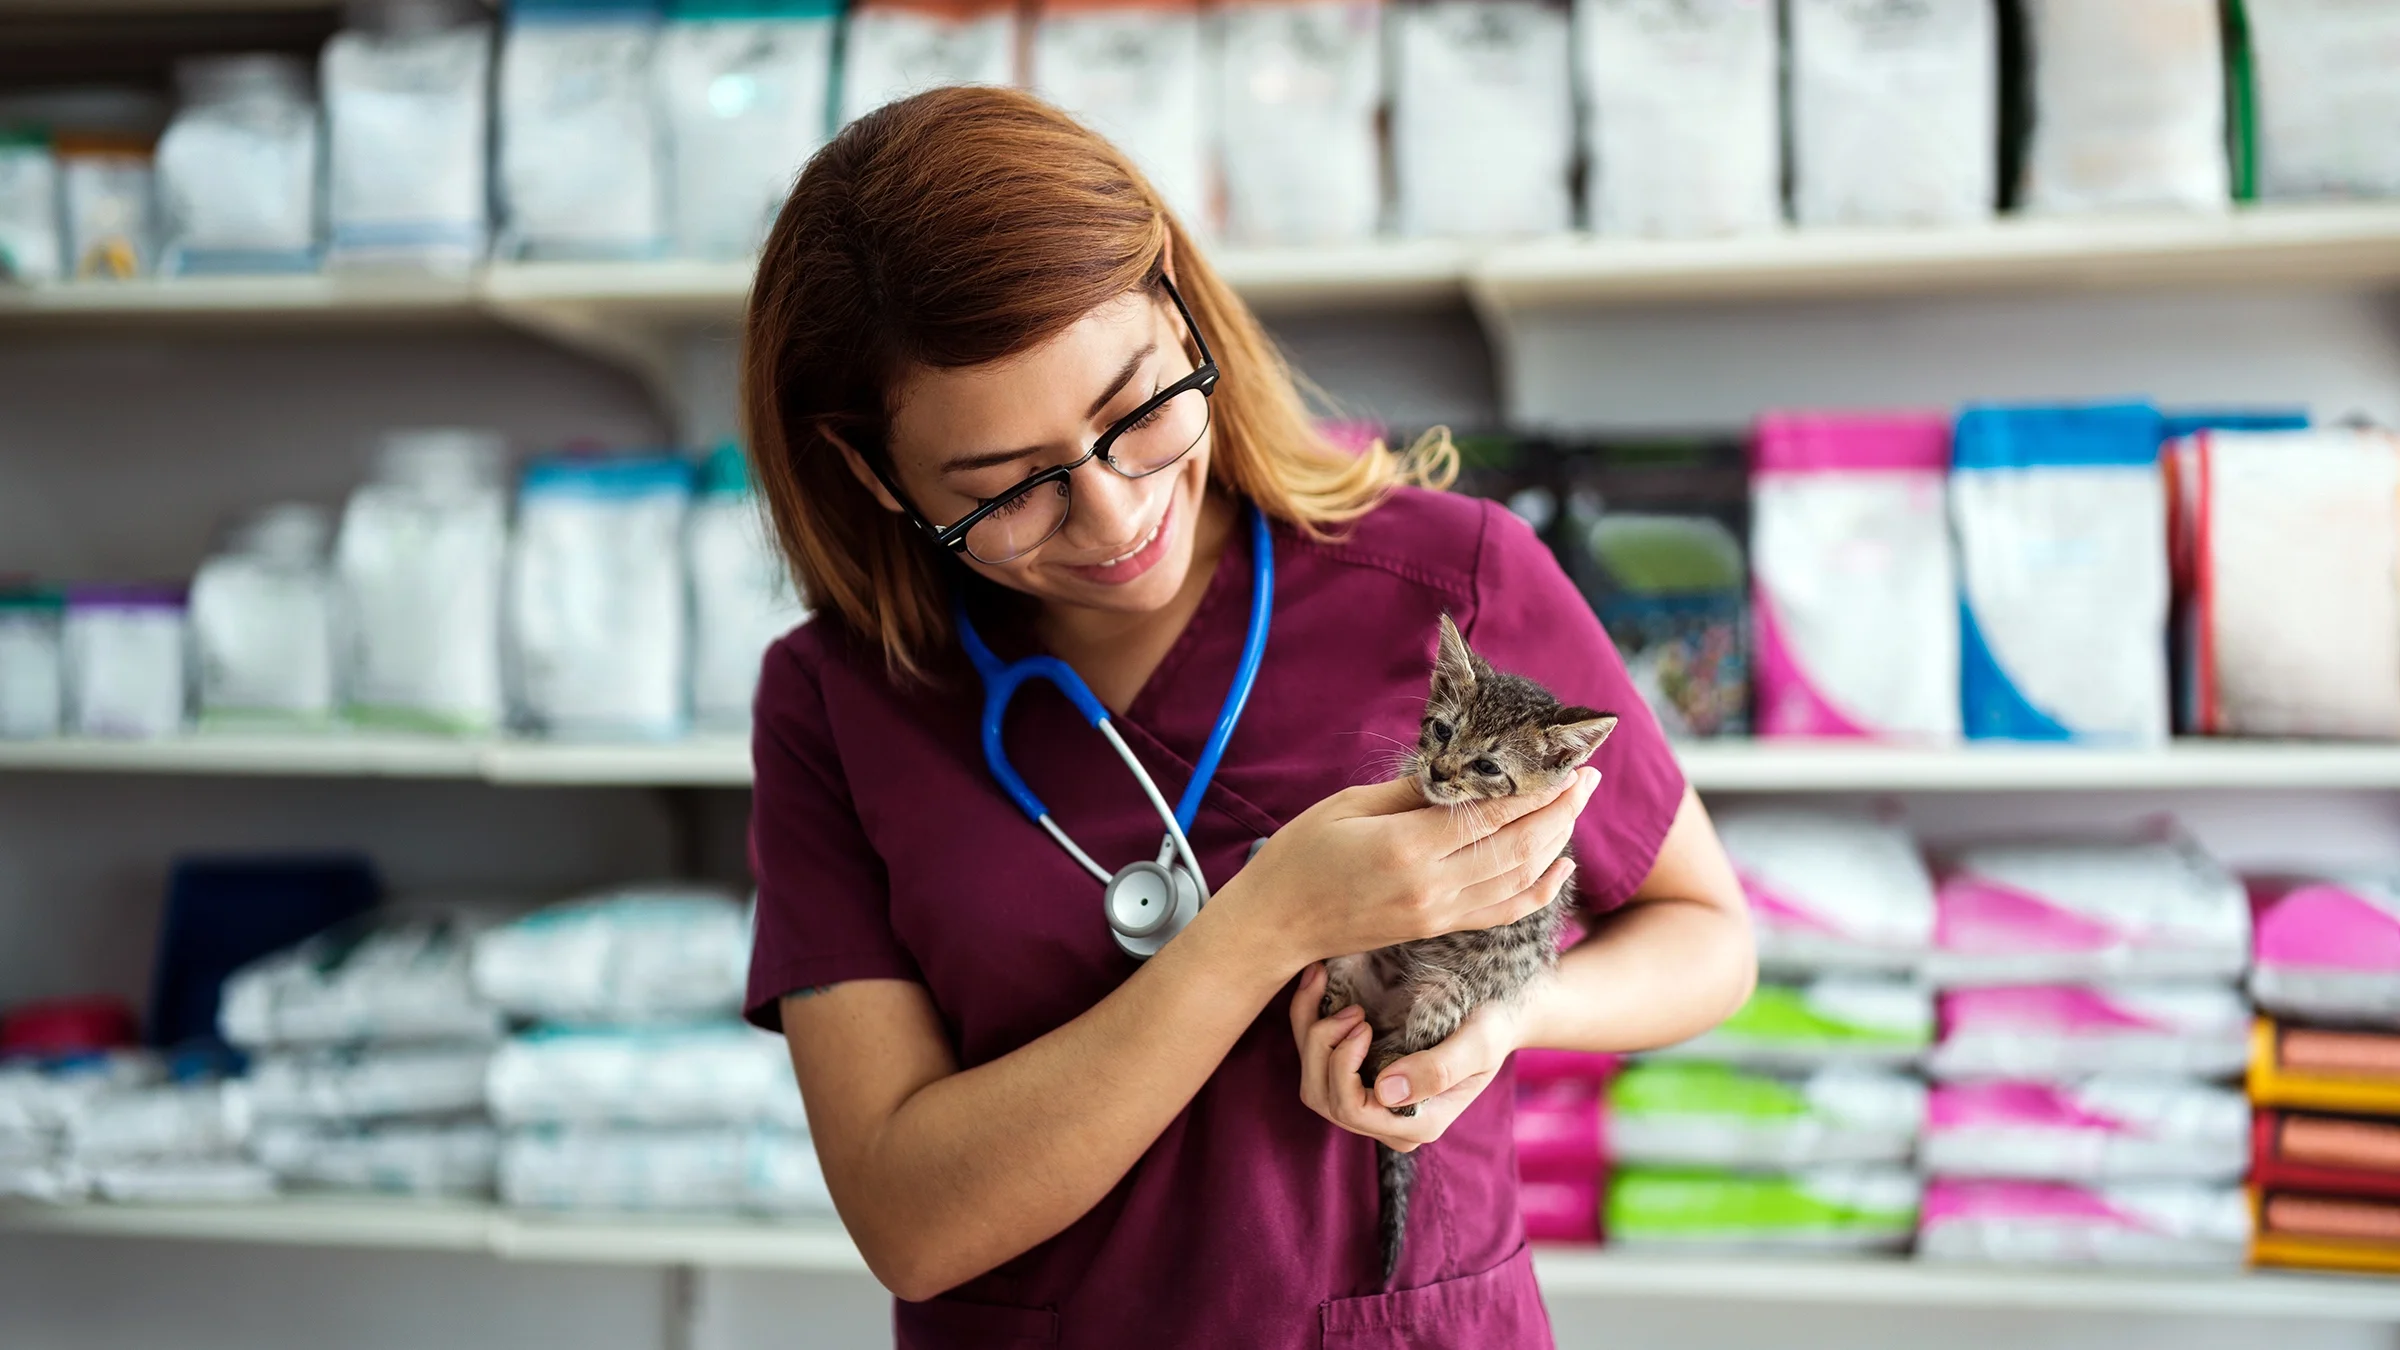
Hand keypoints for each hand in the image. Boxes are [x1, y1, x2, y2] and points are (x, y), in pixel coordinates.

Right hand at [1212, 767, 1599, 970]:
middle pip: (1518, 847)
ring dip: (1557, 842)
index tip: (1563, 763)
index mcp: (1407, 848)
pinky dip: (1538, 890)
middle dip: (1560, 810)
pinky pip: (1503, 911)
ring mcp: (1437, 913)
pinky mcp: (1436, 929)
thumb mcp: (1348, 807)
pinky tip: (1560, 865)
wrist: (1275, 925)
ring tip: (1577, 808)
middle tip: (1587, 777)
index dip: (1535, 789)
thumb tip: (1461, 775)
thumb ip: (1410, 793)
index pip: (1491, 814)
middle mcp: (1432, 886)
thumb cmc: (1300, 856)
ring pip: (1519, 879)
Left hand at [1287, 963, 1532, 1152]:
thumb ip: (1439, 1071)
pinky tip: (1316, 979)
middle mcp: (1386, 1120)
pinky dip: (1307, 1017)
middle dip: (1322, 1046)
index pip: (1351, 1109)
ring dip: (1309, 1030)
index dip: (1343, 1065)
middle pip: (1322, 1096)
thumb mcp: (1478, 1045)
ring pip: (1311, 1079)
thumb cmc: (1493, 1027)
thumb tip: (1384, 1091)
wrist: (1495, 1013)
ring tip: (1325, 985)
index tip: (1363, 1022)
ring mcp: (1369, 1101)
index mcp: (1414, 1124)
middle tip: (1353, 1008)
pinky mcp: (1358, 1076)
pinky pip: (1315, 1057)